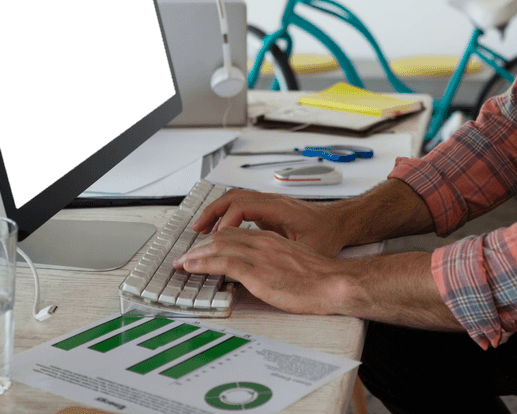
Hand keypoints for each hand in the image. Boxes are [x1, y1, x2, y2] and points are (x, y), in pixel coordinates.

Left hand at [174, 226, 349, 315]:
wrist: (334, 283)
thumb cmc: (320, 277)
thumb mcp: (293, 262)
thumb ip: (274, 262)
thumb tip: (261, 272)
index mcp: (271, 239)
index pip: (235, 233)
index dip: (214, 240)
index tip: (202, 248)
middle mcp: (263, 242)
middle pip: (222, 237)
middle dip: (200, 246)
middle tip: (186, 256)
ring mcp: (259, 256)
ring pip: (218, 246)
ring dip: (195, 254)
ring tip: (182, 262)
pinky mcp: (258, 272)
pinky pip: (223, 263)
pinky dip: (203, 263)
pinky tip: (191, 266)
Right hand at [191, 189, 346, 256]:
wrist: (340, 223)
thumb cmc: (328, 234)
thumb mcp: (308, 249)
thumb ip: (284, 256)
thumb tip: (261, 267)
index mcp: (280, 208)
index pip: (242, 207)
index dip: (225, 223)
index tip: (215, 240)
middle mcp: (272, 201)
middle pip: (233, 198)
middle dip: (211, 213)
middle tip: (196, 231)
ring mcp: (270, 203)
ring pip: (235, 199)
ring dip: (216, 212)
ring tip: (201, 229)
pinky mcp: (269, 210)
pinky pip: (241, 206)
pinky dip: (226, 215)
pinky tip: (220, 230)